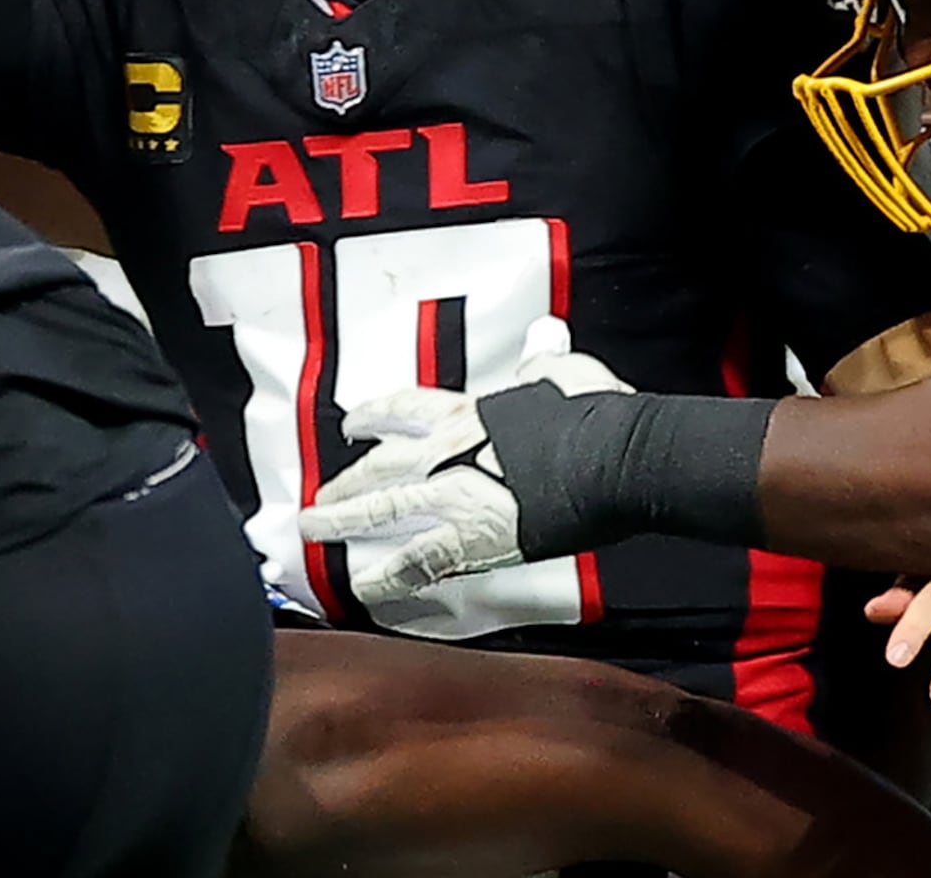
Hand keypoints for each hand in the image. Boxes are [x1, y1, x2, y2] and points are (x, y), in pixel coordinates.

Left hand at [301, 318, 623, 608]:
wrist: (615, 458)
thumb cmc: (594, 414)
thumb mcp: (564, 372)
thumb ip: (543, 362)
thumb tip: (543, 343)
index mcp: (470, 413)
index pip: (409, 407)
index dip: (377, 413)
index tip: (355, 421)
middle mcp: (451, 451)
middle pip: (383, 465)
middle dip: (347, 479)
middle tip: (320, 493)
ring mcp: (456, 496)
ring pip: (383, 510)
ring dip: (344, 520)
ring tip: (316, 531)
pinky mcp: (474, 539)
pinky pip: (418, 562)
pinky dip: (388, 578)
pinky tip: (364, 588)